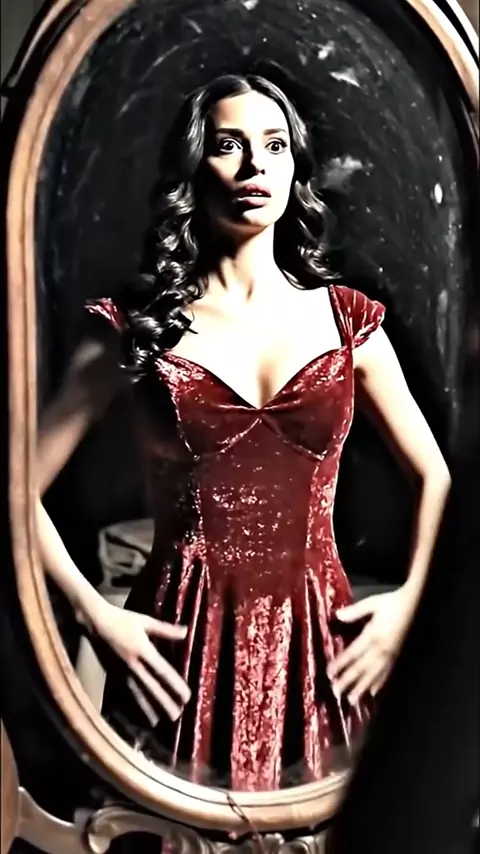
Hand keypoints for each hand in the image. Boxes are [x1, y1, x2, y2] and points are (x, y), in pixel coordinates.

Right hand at [87, 599, 190, 721]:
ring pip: (137, 693)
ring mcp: (121, 671)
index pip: (162, 671)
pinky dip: (134, 704)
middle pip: (151, 687)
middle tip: (177, 716)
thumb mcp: (145, 621)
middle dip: (164, 702)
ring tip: (160, 721)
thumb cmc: (122, 619)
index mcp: (142, 649)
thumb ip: (166, 629)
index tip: (186, 696)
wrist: (94, 622)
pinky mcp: (112, 673)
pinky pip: (126, 692)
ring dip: (149, 708)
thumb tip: (186, 631)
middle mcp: (132, 664)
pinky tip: (140, 712)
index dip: (175, 685)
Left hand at [328, 587, 416, 704]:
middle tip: (336, 692)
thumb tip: (337, 616)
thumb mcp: (373, 603)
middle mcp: (381, 649)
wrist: (415, 605)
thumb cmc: (392, 602)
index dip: (340, 664)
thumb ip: (355, 611)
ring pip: (373, 675)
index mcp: (373, 636)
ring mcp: (391, 655)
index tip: (329, 673)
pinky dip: (379, 684)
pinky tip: (373, 692)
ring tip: (351, 700)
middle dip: (347, 681)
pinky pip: (387, 673)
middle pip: (361, 668)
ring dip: (361, 687)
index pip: (353, 653)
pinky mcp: (398, 656)